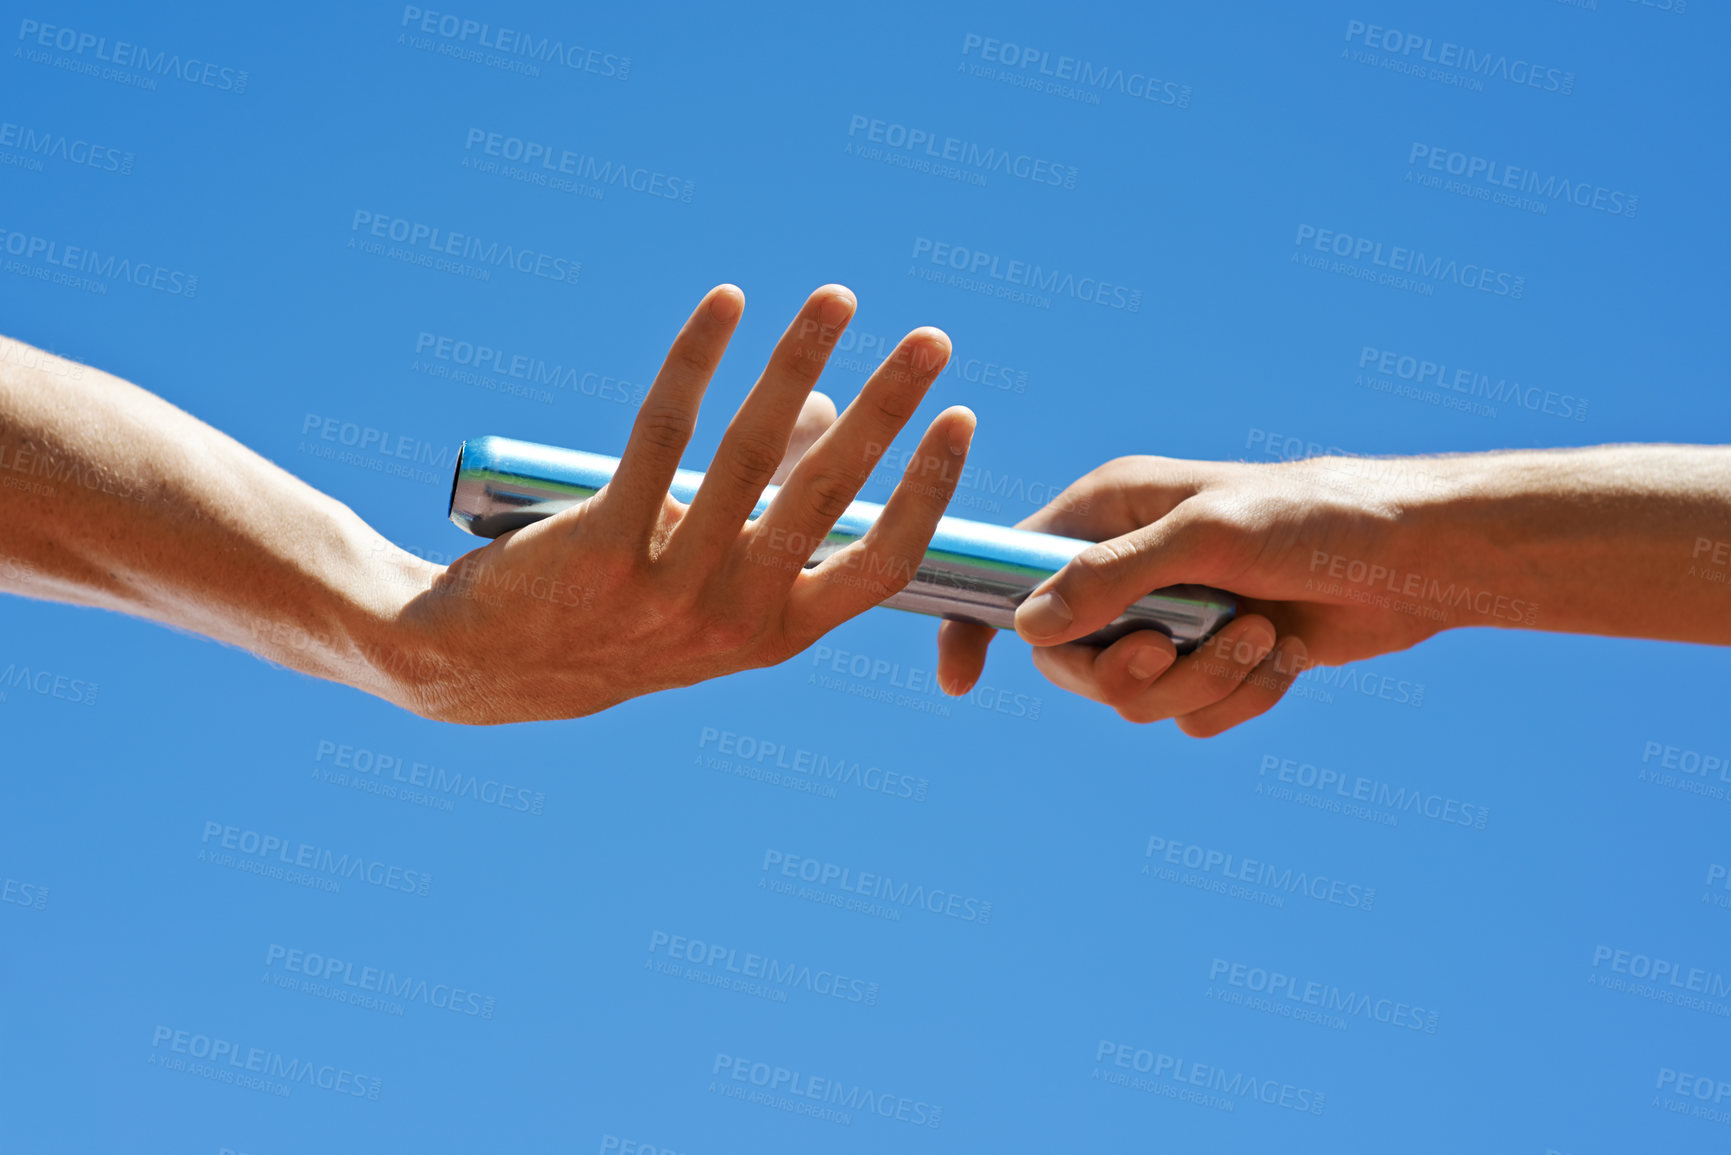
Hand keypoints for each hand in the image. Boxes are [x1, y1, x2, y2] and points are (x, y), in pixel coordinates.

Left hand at [391, 284, 975, 723]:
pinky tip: (725, 305)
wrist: (489, 668)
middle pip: (829, 496)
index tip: (959, 416)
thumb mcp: (713, 582)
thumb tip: (823, 403)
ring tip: (836, 301)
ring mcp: (666, 588)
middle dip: (889, 409)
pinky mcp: (602, 546)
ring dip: (800, 362)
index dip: (927, 491)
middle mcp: (731, 620)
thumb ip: (774, 501)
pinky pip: (660, 435)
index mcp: (776, 636)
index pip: (881, 565)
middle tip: (930, 338)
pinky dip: (696, 360)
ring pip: (749, 455)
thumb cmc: (621, 614)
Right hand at [935, 454, 1447, 735]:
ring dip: (1198, 681)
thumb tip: (1027, 626)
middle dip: (1122, 669)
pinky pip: (1192, 715)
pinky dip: (1238, 697)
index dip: (972, 624)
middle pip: (1068, 658)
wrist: (1415, 560)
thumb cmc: (1312, 518)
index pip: (1007, 571)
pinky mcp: (1217, 661)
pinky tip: (1283, 657)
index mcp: (1104, 513)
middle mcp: (1126, 567)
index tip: (958, 682)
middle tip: (1167, 651)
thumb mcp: (1204, 536)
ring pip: (1134, 696)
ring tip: (1257, 639)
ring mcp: (1171, 618)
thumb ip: (1109, 577)